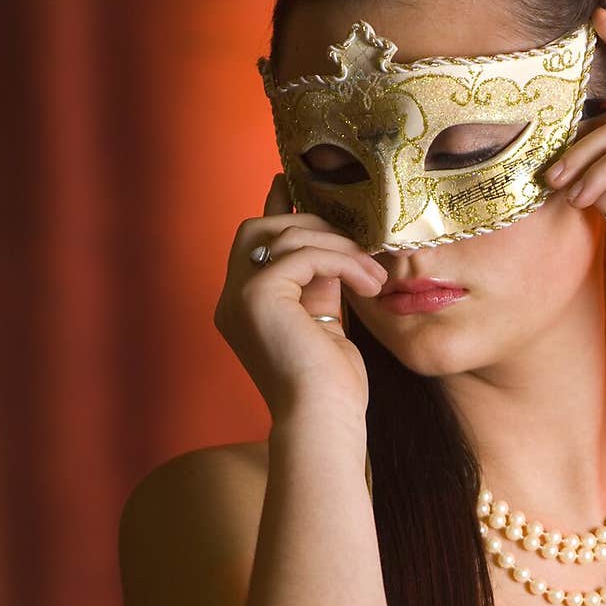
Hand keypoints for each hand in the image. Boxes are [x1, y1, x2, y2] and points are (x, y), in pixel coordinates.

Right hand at [213, 174, 387, 420]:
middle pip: (260, 229)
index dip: (277, 210)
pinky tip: (369, 282)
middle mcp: (232, 301)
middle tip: (355, 237)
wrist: (323, 421)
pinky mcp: (258, 296)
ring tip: (374, 273)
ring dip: (338, 246)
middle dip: (310, 222)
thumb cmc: (330, 387)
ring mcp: (240, 297)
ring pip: (286, 235)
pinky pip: (304, 254)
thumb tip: (333, 245)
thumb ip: (320, 284)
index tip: (296, 183)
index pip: (258, 245)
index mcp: (244, 309)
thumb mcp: (326, 322)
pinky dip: (342, 261)